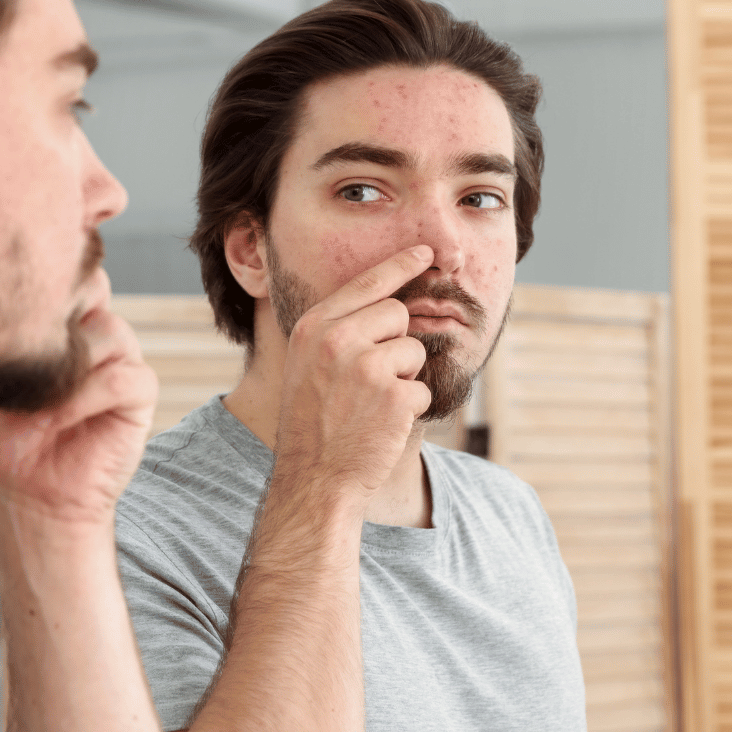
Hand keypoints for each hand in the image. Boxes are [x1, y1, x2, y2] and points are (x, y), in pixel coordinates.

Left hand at [0, 268, 157, 529]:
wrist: (27, 493)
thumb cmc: (1, 433)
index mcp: (58, 317)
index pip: (59, 265)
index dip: (37, 280)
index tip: (4, 313)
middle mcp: (93, 328)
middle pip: (91, 284)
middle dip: (59, 314)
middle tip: (26, 351)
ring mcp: (120, 357)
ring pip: (109, 330)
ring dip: (70, 365)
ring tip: (38, 400)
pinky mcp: (139, 393)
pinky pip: (124, 375)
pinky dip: (88, 395)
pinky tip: (59, 418)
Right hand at [274, 245, 434, 497]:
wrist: (314, 479)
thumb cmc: (313, 424)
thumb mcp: (306, 365)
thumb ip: (337, 331)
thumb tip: (387, 303)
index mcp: (313, 327)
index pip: (366, 284)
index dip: (399, 265)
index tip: (424, 252)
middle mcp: (337, 339)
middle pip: (396, 313)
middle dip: (396, 343)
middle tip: (368, 382)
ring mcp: (366, 366)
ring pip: (414, 350)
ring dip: (403, 379)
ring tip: (370, 406)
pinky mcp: (394, 396)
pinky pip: (421, 388)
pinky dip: (408, 409)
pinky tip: (380, 425)